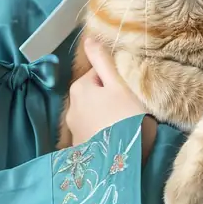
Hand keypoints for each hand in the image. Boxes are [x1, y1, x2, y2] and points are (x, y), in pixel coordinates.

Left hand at [67, 39, 156, 160]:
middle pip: (96, 94)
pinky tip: (117, 141)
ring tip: (125, 127)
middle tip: (131, 110)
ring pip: (95, 114)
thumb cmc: (126, 119)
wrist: (122, 165)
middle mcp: (71, 107)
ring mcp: (74, 130)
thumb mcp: (119, 84)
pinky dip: (104, 134)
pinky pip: (94, 133)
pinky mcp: (80, 149)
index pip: (100, 73)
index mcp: (79, 88)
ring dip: (108, 117)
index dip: (118, 81)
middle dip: (111, 99)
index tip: (130, 93)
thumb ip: (103, 60)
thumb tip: (89, 38)